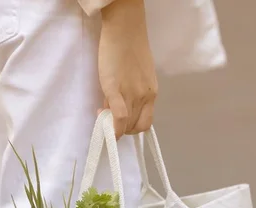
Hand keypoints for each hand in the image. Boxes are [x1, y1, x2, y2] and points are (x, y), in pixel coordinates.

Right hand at [99, 0, 157, 137]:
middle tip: (108, 117)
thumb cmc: (130, 49)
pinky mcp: (116, 90)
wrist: (125, 31)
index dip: (132, 128)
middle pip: (135, 126)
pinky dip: (112, 127)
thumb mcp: (138, 75)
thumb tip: (115, 107)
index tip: (120, 122)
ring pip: (126, 124)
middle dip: (121, 128)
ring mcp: (132, 95)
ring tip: (103, 112)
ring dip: (114, 126)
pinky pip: (118, 116)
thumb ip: (130, 92)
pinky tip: (103, 123)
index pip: (145, 123)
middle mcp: (145, 97)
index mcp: (151, 94)